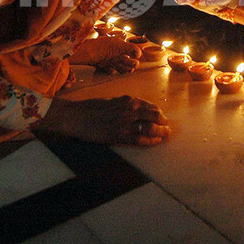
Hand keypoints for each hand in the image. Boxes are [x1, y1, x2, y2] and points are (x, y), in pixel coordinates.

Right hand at [39, 95, 170, 145]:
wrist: (77, 116)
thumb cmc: (92, 107)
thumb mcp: (112, 100)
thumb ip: (125, 104)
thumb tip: (138, 109)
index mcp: (128, 100)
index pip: (150, 106)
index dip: (158, 113)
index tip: (161, 117)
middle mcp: (129, 110)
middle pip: (154, 116)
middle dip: (163, 122)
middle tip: (167, 127)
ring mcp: (125, 124)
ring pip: (150, 128)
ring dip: (161, 132)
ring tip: (165, 135)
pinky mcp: (119, 136)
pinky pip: (140, 139)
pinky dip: (150, 141)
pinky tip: (155, 142)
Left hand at [68, 36, 140, 73]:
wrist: (83, 53)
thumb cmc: (100, 47)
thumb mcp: (117, 46)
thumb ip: (130, 48)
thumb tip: (139, 54)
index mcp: (116, 44)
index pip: (128, 50)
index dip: (132, 55)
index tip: (135, 60)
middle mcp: (111, 51)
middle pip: (124, 59)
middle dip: (129, 64)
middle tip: (133, 67)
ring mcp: (105, 58)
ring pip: (117, 65)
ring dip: (123, 68)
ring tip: (127, 71)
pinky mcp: (99, 65)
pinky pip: (107, 69)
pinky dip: (110, 70)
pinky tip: (112, 71)